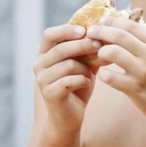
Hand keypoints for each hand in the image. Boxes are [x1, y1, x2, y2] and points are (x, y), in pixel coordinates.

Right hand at [32, 24, 100, 140]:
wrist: (69, 116)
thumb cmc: (77, 86)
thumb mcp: (83, 64)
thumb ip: (88, 50)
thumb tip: (106, 35)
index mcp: (45, 53)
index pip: (50, 34)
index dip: (66, 30)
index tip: (84, 30)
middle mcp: (39, 64)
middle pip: (61, 48)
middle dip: (83, 45)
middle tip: (99, 45)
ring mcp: (42, 80)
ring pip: (68, 64)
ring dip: (85, 68)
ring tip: (91, 73)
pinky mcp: (49, 93)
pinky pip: (69, 81)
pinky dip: (83, 80)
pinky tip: (87, 83)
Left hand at [87, 16, 145, 125]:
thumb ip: (145, 43)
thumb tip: (122, 28)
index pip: (132, 25)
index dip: (113, 21)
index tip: (102, 21)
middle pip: (119, 35)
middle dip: (101, 31)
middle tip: (90, 33)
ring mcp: (144, 72)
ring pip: (113, 52)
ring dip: (101, 52)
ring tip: (100, 57)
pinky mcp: (135, 89)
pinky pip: (110, 77)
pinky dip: (103, 74)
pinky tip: (104, 76)